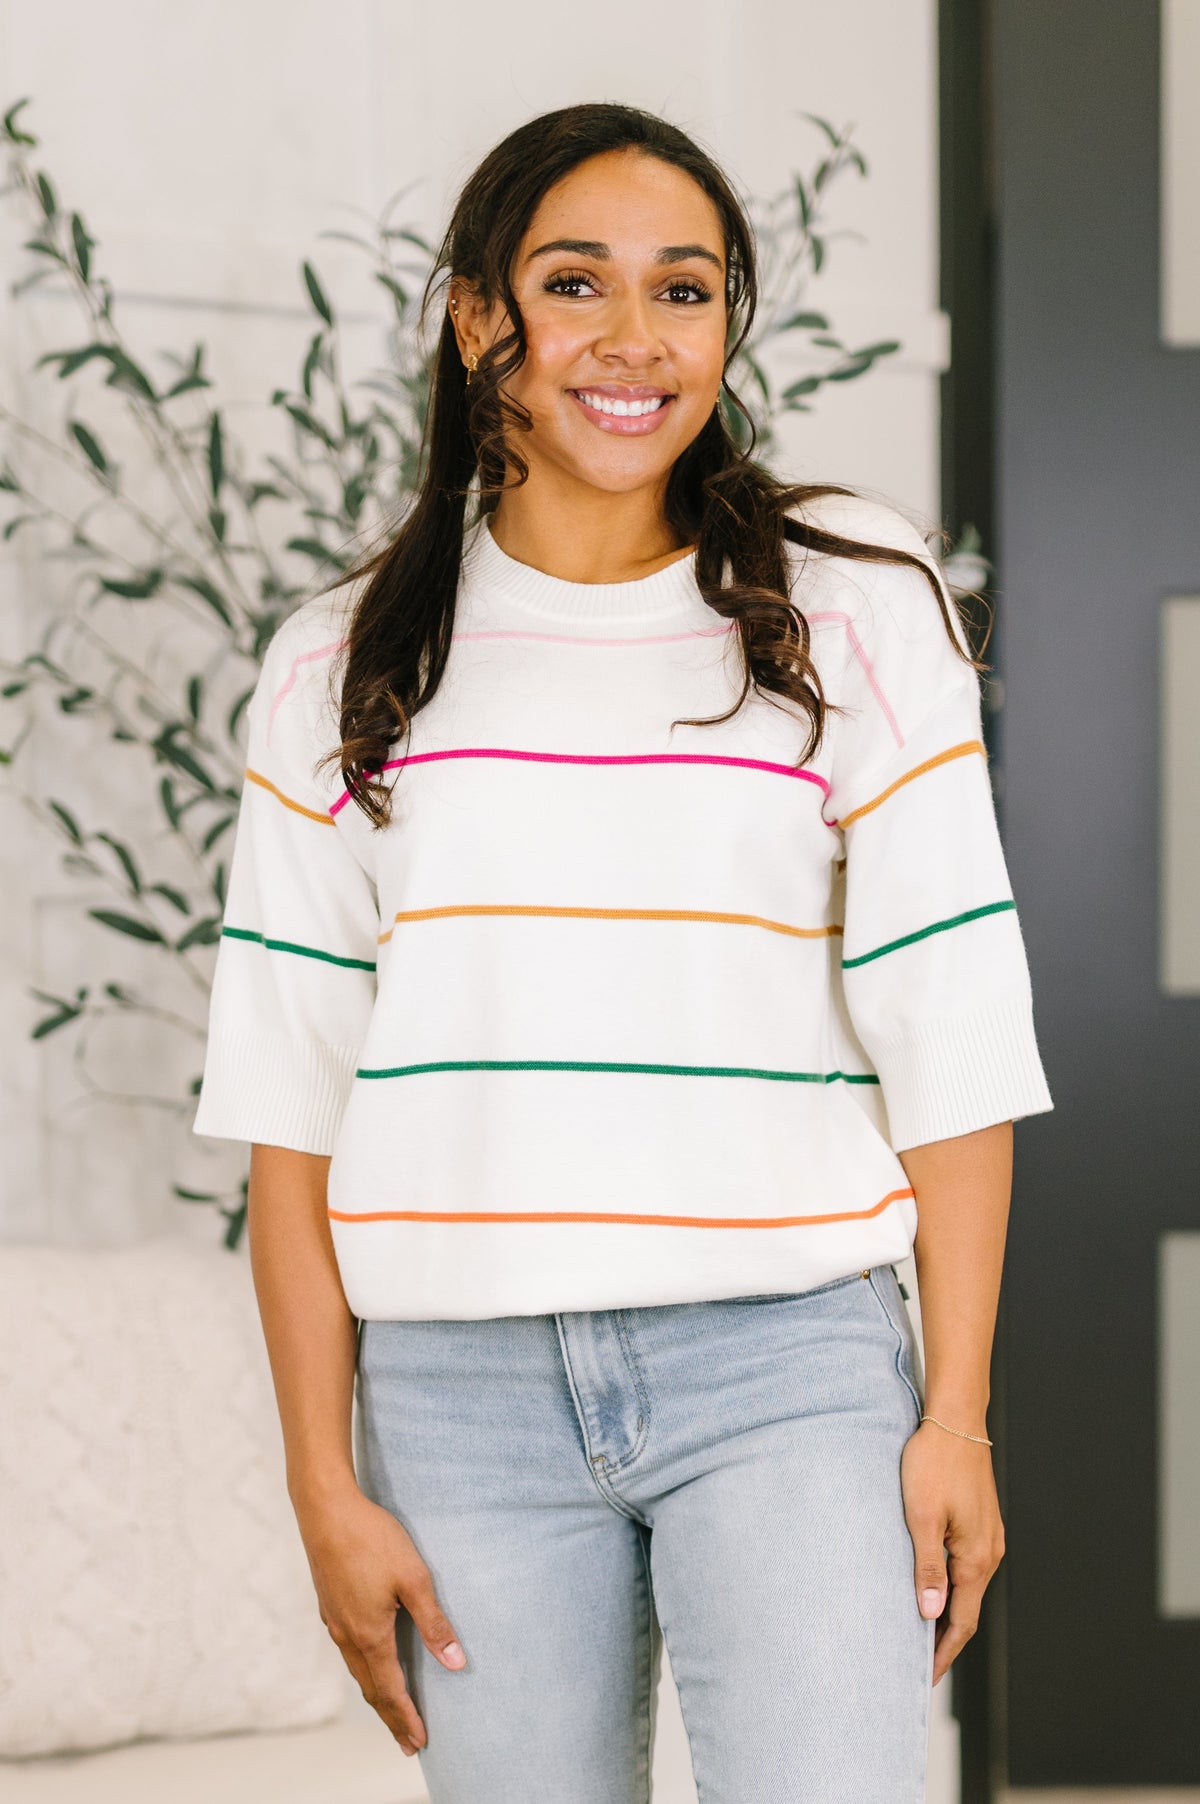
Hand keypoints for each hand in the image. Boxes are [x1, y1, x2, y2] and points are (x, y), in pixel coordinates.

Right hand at [294, 1482, 465, 1755]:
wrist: (325, 1511)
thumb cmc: (372, 1540)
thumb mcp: (414, 1579)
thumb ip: (435, 1623)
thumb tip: (456, 1664)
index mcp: (370, 1635)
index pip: (391, 1691)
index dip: (406, 1719)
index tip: (419, 1743)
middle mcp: (348, 1636)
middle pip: (371, 1690)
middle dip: (391, 1718)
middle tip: (406, 1743)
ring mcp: (334, 1621)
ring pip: (356, 1671)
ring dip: (375, 1696)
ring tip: (390, 1711)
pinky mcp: (329, 1605)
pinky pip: (347, 1651)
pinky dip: (363, 1671)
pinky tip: (368, 1663)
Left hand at [900, 1419, 1004, 1686]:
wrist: (955, 1421)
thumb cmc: (934, 1463)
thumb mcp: (921, 1517)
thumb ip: (927, 1567)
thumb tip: (930, 1614)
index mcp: (976, 1558)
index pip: (960, 1622)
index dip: (941, 1653)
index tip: (921, 1679)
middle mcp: (989, 1553)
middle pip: (967, 1610)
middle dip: (943, 1640)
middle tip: (915, 1666)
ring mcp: (988, 1538)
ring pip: (967, 1589)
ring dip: (946, 1613)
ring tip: (919, 1634)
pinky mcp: (981, 1524)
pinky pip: (967, 1568)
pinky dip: (951, 1588)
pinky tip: (932, 1589)